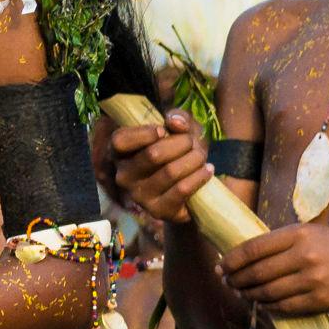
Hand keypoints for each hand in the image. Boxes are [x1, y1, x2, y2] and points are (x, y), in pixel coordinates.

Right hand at [100, 108, 218, 230]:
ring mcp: (139, 196)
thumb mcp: (179, 127)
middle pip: (153, 154)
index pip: (120, 141)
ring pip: (170, 171)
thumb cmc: (179, 149)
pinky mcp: (158, 211)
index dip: (143, 134)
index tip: (163, 130)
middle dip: (182, 144)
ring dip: (193, 159)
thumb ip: (177, 117)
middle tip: (192, 144)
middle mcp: (124, 175)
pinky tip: (208, 170)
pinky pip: (182, 190)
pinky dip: (199, 177)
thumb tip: (175, 123)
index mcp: (120, 153)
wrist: (191, 186)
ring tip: (201, 156)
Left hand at [215, 221, 328, 321]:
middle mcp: (303, 255)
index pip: (253, 248)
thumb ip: (285, 242)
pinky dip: (268, 306)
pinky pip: (284, 306)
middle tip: (227, 282)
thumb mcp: (315, 233)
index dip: (232, 259)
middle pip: (256, 272)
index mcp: (299, 233)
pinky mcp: (320, 299)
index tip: (221, 265)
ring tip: (242, 293)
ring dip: (249, 294)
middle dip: (236, 279)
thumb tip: (249, 255)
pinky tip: (262, 304)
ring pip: (267, 292)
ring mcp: (312, 279)